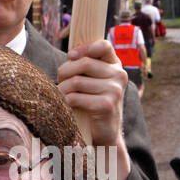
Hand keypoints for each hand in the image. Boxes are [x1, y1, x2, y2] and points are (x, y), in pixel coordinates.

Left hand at [57, 39, 130, 179]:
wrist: (106, 133)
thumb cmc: (93, 103)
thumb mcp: (93, 81)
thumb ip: (86, 66)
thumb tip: (70, 54)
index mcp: (116, 66)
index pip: (104, 46)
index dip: (85, 47)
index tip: (71, 56)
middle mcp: (119, 76)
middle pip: (83, 63)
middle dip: (65, 72)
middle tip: (60, 82)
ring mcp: (115, 90)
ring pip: (76, 81)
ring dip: (62, 89)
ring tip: (61, 95)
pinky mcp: (107, 105)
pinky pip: (76, 97)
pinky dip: (66, 101)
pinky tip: (66, 105)